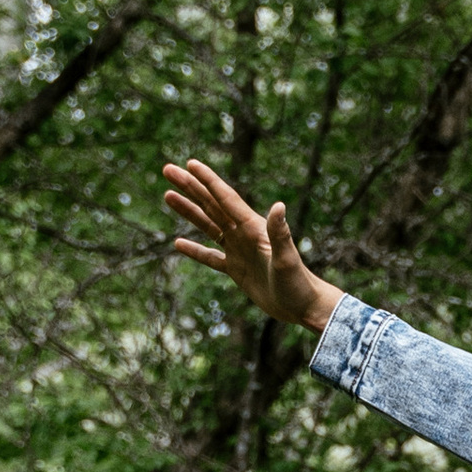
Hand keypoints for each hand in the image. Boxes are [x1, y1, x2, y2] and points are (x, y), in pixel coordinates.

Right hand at [163, 156, 341, 336]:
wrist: (303, 307)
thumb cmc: (298, 283)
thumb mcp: (287, 258)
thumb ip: (280, 233)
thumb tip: (278, 205)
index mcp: (253, 227)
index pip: (225, 198)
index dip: (207, 180)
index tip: (190, 164)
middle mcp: (243, 234)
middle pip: (211, 205)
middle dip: (190, 187)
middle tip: (168, 170)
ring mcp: (239, 251)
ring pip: (208, 225)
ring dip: (188, 211)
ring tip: (168, 195)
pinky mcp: (237, 269)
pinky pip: (210, 257)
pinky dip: (195, 250)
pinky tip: (178, 243)